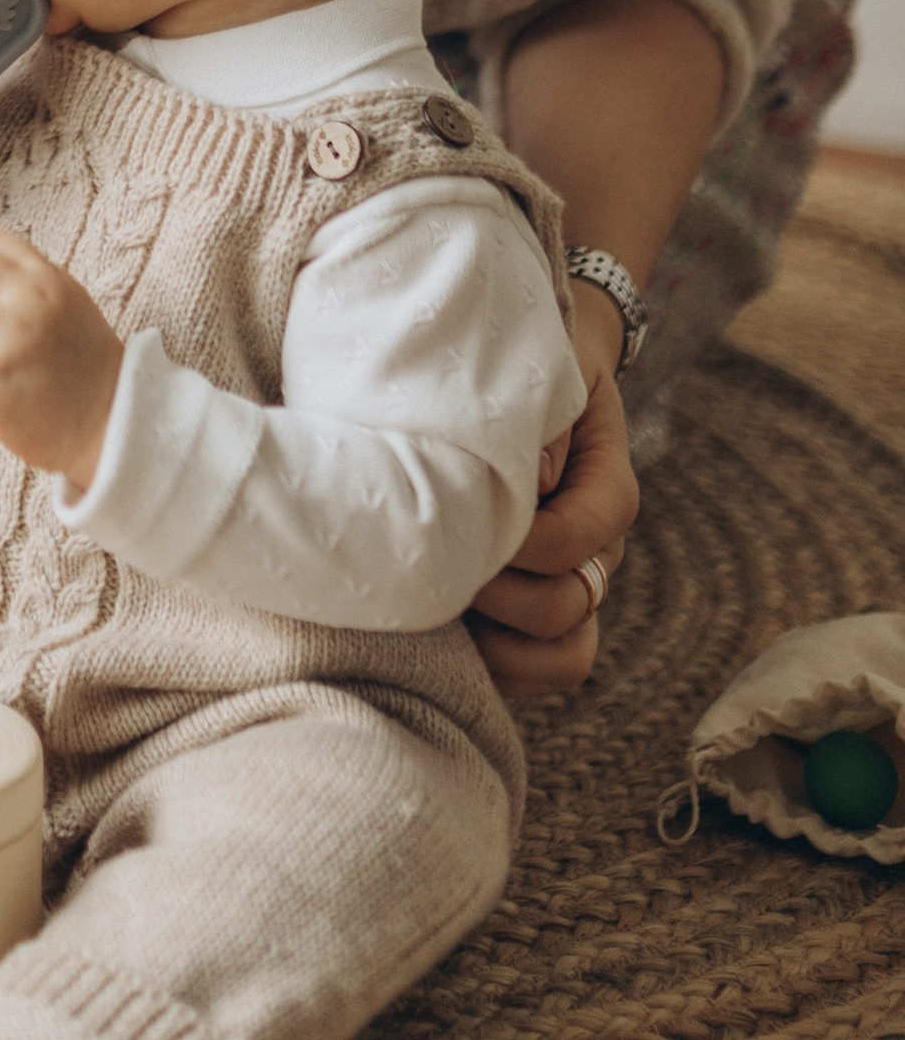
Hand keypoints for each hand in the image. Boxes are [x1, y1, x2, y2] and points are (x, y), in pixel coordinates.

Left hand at [464, 363, 640, 697]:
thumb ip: (529, 418)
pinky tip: (438, 634)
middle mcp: (598, 550)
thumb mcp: (530, 371)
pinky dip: (492, 668)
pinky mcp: (536, 617)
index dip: (522, 540)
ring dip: (499, 646)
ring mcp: (572, 588)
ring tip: (439, 608)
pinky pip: (534, 671)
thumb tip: (523, 477)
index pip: (580, 536)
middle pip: (568, 606)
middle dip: (496, 594)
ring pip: (565, 656)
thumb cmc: (513, 368)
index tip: (459, 513)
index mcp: (605, 490)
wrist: (520, 374)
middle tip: (434, 561)